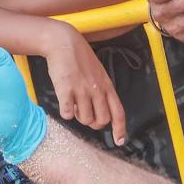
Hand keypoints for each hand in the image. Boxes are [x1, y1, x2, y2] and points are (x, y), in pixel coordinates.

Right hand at [42, 22, 127, 144]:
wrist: (63, 42)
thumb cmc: (80, 59)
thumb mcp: (99, 74)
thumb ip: (102, 92)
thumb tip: (101, 113)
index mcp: (107, 86)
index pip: (118, 112)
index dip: (120, 129)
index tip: (119, 141)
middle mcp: (97, 90)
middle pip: (102, 120)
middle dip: (94, 123)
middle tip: (85, 114)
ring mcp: (82, 90)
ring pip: (85, 119)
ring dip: (79, 117)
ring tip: (75, 103)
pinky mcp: (66, 89)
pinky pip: (68, 113)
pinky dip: (67, 114)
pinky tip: (65, 104)